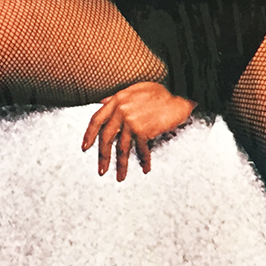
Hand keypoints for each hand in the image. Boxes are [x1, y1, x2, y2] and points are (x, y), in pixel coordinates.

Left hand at [81, 81, 195, 180]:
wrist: (180, 92)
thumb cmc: (161, 90)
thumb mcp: (136, 88)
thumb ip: (118, 96)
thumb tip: (103, 102)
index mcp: (117, 100)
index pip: (96, 119)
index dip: (89, 135)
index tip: (85, 147)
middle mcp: (121, 110)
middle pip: (106, 138)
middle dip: (103, 156)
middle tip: (102, 170)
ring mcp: (131, 121)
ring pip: (122, 148)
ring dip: (121, 165)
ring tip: (120, 177)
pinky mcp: (143, 130)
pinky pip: (140, 149)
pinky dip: (144, 160)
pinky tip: (146, 168)